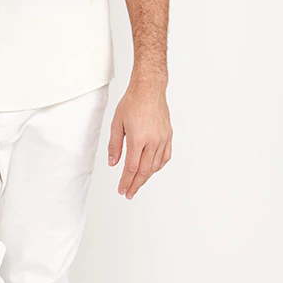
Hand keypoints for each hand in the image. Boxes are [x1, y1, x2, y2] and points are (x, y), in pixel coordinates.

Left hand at [107, 79, 172, 197]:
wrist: (149, 89)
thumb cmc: (132, 103)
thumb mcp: (117, 123)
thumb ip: (115, 145)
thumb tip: (113, 163)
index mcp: (138, 138)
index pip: (132, 167)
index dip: (126, 181)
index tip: (122, 190)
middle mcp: (153, 141)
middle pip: (145, 171)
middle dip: (136, 184)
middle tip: (129, 193)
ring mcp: (163, 139)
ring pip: (156, 165)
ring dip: (147, 177)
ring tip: (138, 183)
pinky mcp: (168, 135)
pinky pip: (165, 156)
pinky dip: (158, 166)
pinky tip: (152, 169)